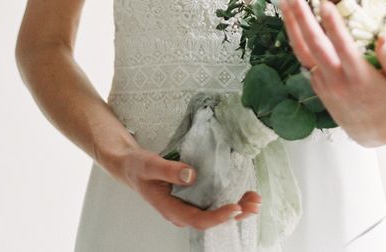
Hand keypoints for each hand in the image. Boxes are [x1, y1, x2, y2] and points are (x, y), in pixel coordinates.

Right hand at [115, 147, 261, 229]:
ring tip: (255, 199)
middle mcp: (181, 212)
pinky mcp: (192, 198)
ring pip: (214, 212)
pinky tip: (243, 193)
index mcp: (170, 208)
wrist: (131, 167)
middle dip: (235, 213)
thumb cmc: (138, 167)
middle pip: (211, 219)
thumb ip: (169, 170)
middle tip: (255, 203)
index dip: (217, 216)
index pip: (198, 219)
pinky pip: (212, 203)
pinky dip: (229, 198)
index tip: (235, 207)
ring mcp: (187, 206)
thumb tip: (191, 175)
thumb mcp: (150, 165)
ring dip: (237, 208)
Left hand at [279, 0, 385, 146]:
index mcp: (359, 77)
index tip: (325, 3)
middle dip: (303, 19)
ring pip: (302, 52)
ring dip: (291, 25)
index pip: (343, 47)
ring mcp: (323, 83)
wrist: (370, 133)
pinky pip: (302, 59)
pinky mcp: (316, 85)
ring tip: (284, 2)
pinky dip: (295, 39)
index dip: (333, 25)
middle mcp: (337, 80)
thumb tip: (384, 37)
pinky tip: (292, 21)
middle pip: (315, 46)